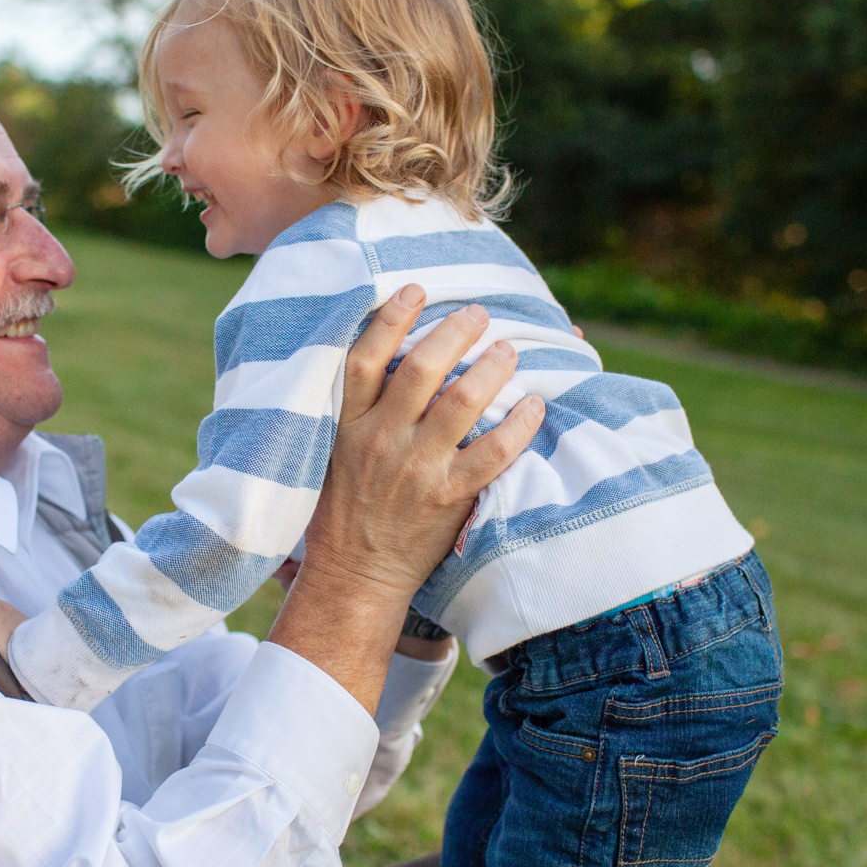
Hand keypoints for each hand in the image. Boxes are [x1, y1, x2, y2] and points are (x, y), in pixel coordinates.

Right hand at [270, 285, 542, 710]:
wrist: (353, 575)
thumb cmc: (343, 510)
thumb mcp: (332, 453)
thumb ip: (358, 411)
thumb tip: (394, 362)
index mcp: (346, 426)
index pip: (365, 358)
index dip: (391, 319)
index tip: (415, 290)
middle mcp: (380, 441)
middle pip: (420, 369)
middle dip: (454, 333)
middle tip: (478, 314)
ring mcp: (415, 470)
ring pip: (460, 403)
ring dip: (491, 368)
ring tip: (508, 350)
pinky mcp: (447, 498)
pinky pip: (492, 453)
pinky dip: (518, 425)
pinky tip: (535, 405)